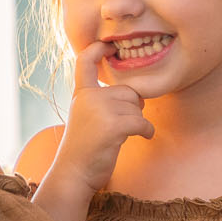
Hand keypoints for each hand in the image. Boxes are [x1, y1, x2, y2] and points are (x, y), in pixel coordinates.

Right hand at [48, 42, 154, 193]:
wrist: (74, 174)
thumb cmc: (84, 149)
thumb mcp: (85, 117)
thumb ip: (101, 101)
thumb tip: (135, 95)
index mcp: (81, 94)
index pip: (85, 61)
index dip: (97, 50)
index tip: (108, 46)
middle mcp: (89, 98)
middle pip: (127, 91)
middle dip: (132, 108)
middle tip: (119, 126)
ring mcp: (100, 110)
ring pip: (136, 107)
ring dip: (137, 122)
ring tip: (122, 136)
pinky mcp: (113, 126)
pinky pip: (142, 122)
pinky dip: (147, 131)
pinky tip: (143, 137)